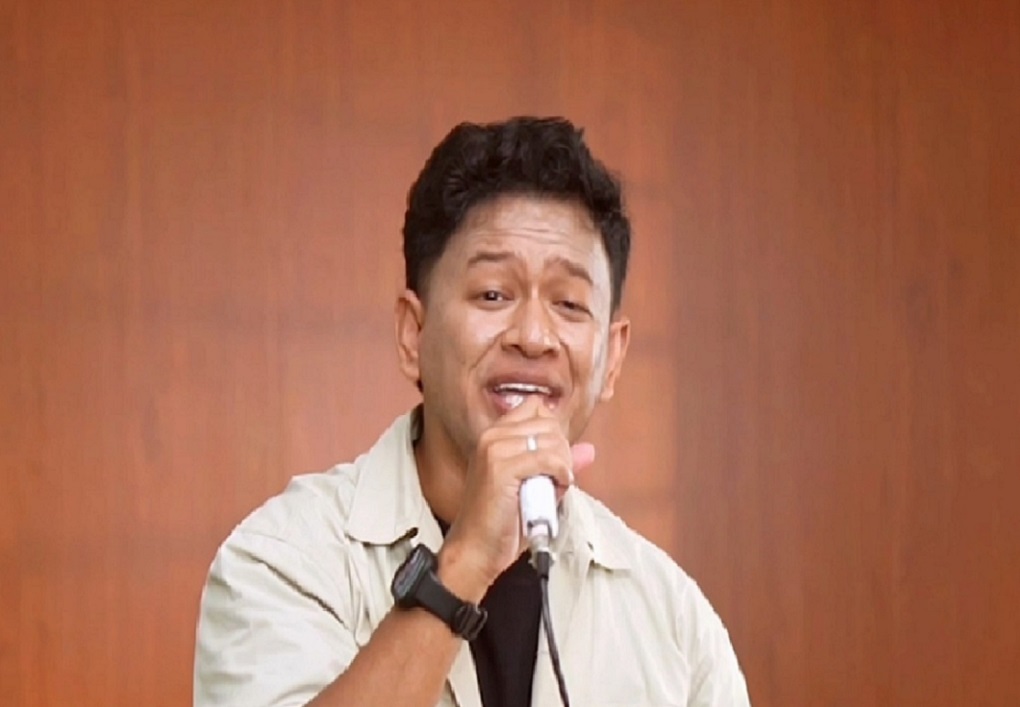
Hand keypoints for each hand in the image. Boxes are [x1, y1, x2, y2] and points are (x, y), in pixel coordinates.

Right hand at [438, 397, 595, 600]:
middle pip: (549, 423)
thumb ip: (559, 464)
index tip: (553, 459)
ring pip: (552, 440)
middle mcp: (492, 435)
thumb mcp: (535, 485)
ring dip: (562, 465)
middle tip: (556, 479)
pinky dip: (560, 474)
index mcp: (495, 434)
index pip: (537, 408)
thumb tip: (588, 450)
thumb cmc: (502, 521)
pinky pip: (548, 459)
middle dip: (562, 451)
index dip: (553, 433)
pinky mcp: (501, 468)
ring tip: (552, 488)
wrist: (476, 548)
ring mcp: (495, 449)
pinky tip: (556, 488)